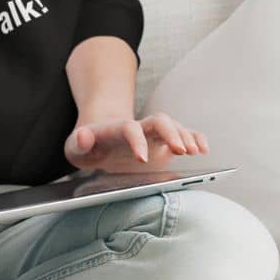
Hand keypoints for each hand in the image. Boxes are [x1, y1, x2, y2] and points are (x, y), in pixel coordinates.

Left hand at [63, 112, 210, 173]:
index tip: (142, 158)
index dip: (137, 141)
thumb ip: (78, 142)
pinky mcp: (164, 142)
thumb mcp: (75, 147)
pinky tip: (204, 148)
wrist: (98, 137)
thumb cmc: (87, 145)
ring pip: (173, 127)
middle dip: (171, 133)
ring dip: (186, 136)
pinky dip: (195, 138)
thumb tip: (84, 136)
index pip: (129, 129)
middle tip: (182, 151)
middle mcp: (139, 128)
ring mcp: (153, 133)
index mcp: (117, 130)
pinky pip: (183, 135)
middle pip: (158, 121)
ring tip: (197, 151)